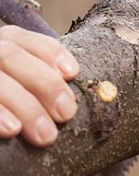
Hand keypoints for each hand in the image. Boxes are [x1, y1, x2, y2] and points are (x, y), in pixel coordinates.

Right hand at [0, 25, 78, 146]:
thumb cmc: (17, 101)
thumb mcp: (31, 87)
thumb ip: (47, 86)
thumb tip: (93, 98)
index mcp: (5, 46)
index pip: (28, 40)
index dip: (52, 53)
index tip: (73, 73)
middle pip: (12, 56)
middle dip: (44, 84)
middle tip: (66, 114)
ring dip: (24, 105)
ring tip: (46, 135)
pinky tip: (10, 129)